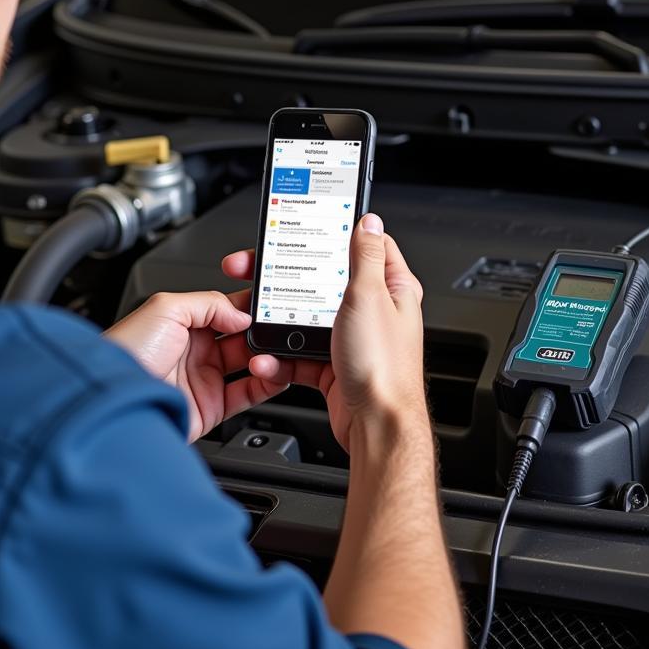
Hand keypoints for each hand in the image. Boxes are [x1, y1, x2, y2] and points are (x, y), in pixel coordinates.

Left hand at [104, 288, 295, 442]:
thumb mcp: (166, 307)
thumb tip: (241, 314)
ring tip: (273, 349)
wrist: (115, 400)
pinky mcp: (212, 407)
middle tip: (281, 325)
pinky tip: (272, 370)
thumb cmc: (127, 352)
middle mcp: (196, 349)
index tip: (273, 302)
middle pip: (243, 335)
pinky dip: (268, 382)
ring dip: (268, 355)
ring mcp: (205, 378)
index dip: (251, 305)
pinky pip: (250, 393)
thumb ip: (209, 303)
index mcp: (184, 322)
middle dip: (264, 329)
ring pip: (252, 363)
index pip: (228, 309)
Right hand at [243, 214, 424, 449]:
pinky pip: (299, 355)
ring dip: (279, 325)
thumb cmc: (384, 367)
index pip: (366, 245)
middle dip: (291, 280)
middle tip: (262, 273)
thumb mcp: (369, 296)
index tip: (311, 224)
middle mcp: (373, 311)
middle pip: (324, 282)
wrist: (377, 427)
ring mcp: (351, 339)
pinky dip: (280, 358)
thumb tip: (369, 221)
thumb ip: (366, 256)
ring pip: (306, 319)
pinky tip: (268, 359)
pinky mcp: (333, 366)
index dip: (338, 232)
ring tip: (258, 322)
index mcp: (390, 288)